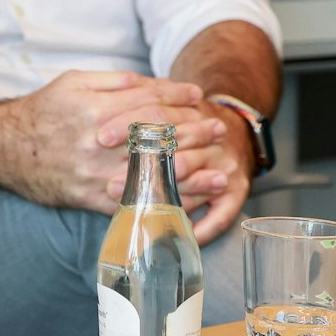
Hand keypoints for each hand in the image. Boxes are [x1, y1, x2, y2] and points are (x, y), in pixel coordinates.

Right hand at [0, 70, 203, 215]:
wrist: (1, 149)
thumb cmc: (40, 111)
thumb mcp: (72, 82)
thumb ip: (113, 81)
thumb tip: (153, 84)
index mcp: (95, 110)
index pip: (149, 103)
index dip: (178, 99)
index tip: (199, 98)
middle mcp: (96, 144)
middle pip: (158, 138)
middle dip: (194, 133)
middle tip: (218, 130)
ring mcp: (94, 174)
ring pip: (151, 173)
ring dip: (191, 173)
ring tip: (220, 170)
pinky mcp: (89, 199)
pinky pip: (134, 203)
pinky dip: (163, 204)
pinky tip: (188, 202)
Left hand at [99, 92, 250, 244]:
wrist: (234, 131)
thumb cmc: (187, 121)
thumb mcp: (165, 104)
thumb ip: (137, 98)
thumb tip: (98, 106)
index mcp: (190, 114)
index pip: (159, 116)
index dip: (128, 126)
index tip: (102, 138)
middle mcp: (209, 141)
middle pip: (176, 152)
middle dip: (143, 169)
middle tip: (110, 185)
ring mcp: (225, 167)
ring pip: (197, 181)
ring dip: (166, 197)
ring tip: (135, 207)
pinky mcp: (237, 193)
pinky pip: (221, 215)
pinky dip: (203, 228)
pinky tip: (181, 236)